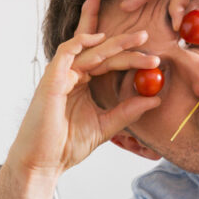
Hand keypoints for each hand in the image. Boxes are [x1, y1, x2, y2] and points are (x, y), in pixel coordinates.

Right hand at [8, 0, 160, 177]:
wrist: (44, 163)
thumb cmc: (67, 146)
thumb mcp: (106, 125)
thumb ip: (127, 111)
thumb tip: (155, 99)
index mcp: (82, 83)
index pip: (107, 60)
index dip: (128, 54)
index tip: (154, 59)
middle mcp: (71, 75)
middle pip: (99, 49)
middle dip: (123, 41)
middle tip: (146, 35)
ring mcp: (60, 75)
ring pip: (90, 49)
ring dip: (114, 42)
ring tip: (139, 38)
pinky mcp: (52, 80)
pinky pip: (66, 53)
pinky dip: (81, 42)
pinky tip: (101, 38)